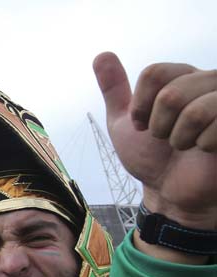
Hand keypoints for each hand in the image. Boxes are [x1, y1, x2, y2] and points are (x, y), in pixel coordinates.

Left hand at [93, 52, 216, 232]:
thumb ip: (115, 89)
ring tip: (184, 145)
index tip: (142, 125)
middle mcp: (209, 83)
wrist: (170, 192)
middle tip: (165, 139)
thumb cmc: (151, 158)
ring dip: (179, 137)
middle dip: (159, 126)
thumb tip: (101, 54)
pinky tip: (204, 150)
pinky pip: (215, 124)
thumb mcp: (124, 123)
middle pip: (171, 93)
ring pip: (193, 109)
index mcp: (182, 77)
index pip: (154, 73)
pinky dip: (201, 145)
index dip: (141, 106)